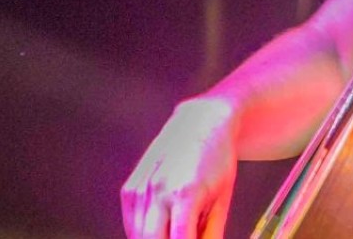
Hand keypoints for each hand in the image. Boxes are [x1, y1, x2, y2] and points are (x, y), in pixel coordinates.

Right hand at [120, 96, 239, 238]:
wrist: (200, 124)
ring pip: (138, 236)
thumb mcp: (222, 199)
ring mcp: (140, 189)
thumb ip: (212, 233)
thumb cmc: (217, 161)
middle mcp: (158, 190)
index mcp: (185, 193)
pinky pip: (132, 224)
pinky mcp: (130, 189)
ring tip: (177, 231)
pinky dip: (144, 234)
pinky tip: (162, 230)